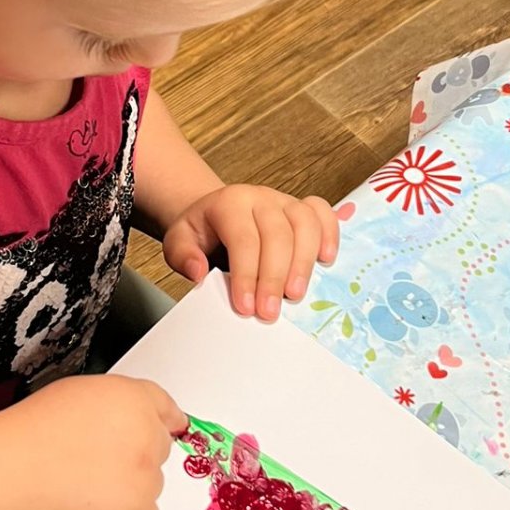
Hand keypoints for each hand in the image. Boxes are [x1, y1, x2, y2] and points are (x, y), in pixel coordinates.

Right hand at [3, 374, 185, 509]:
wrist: (9, 472)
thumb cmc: (30, 432)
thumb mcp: (76, 392)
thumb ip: (114, 402)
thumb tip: (130, 420)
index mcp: (133, 398)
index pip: (162, 407)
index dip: (159, 419)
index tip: (166, 426)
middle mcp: (147, 435)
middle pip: (158, 447)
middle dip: (134, 454)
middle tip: (94, 460)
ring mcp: (146, 476)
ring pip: (150, 483)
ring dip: (128, 486)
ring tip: (82, 481)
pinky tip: (91, 503)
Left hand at [162, 184, 339, 319]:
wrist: (214, 215)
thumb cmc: (200, 233)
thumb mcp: (179, 241)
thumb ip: (183, 256)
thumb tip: (198, 272)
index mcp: (229, 202)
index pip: (243, 239)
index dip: (247, 275)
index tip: (246, 307)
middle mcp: (260, 197)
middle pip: (277, 234)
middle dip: (274, 277)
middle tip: (269, 312)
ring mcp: (285, 201)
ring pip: (305, 223)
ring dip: (304, 262)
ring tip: (295, 294)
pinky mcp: (303, 208)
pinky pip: (323, 213)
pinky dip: (330, 234)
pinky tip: (326, 260)